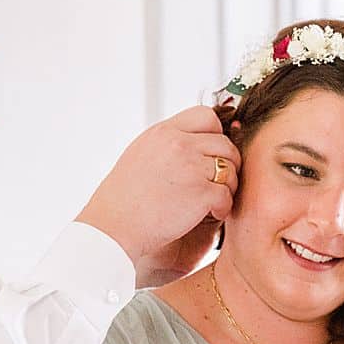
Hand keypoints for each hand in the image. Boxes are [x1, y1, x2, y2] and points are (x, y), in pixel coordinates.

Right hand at [77, 106, 238, 277]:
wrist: (113, 227)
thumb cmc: (123, 198)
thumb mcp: (141, 154)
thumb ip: (168, 143)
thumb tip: (195, 141)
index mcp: (163, 132)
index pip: (206, 116)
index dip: (217, 134)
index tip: (213, 153)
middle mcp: (178, 144)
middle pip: (224, 143)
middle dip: (228, 163)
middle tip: (220, 181)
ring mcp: (191, 167)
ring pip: (230, 169)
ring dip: (228, 186)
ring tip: (214, 200)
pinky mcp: (200, 193)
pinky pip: (227, 195)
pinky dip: (223, 207)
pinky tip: (211, 214)